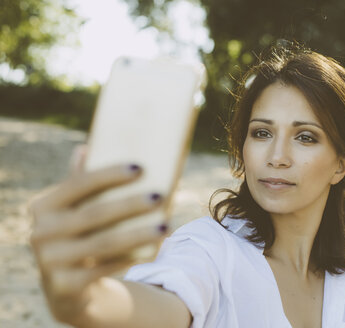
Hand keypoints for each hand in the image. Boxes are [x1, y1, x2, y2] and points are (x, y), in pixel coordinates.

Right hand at [28, 144, 168, 323]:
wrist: (68, 287)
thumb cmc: (80, 235)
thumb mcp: (75, 209)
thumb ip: (80, 182)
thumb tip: (86, 148)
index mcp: (44, 206)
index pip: (79, 184)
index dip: (109, 174)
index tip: (140, 167)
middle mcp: (40, 232)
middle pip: (94, 214)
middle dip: (130, 204)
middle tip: (161, 195)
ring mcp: (49, 261)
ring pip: (103, 244)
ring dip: (138, 234)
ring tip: (166, 226)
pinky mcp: (64, 286)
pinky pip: (104, 269)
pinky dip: (130, 258)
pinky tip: (153, 250)